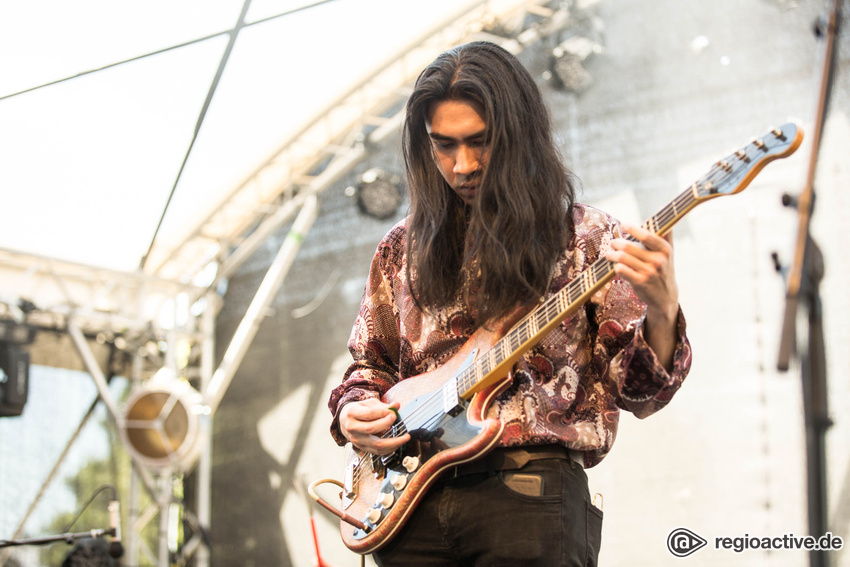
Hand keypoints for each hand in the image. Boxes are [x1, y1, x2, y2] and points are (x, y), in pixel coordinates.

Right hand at [339, 398, 409, 454]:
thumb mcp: (368, 403)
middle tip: (396, 418)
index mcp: (352, 413)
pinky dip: (390, 449)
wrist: (345, 420)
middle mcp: (352, 428)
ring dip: (394, 442)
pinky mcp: (362, 448)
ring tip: (405, 437)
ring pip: (376, 444)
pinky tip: (398, 443)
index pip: (369, 414)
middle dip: (386, 423)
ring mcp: (356, 440)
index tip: (393, 411)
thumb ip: (383, 405)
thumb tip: (396, 405)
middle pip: (371, 429)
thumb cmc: (358, 410)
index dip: (383, 413)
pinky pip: (378, 452)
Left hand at [606, 223, 678, 369]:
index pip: (648, 236)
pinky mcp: (640, 283)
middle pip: (629, 247)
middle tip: (612, 243)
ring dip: (612, 255)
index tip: (624, 224)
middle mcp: (658, 261)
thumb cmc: (664, 269)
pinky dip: (616, 266)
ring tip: (609, 254)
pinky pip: (621, 270)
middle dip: (616, 243)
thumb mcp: (668, 253)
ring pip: (622, 258)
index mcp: (665, 250)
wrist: (665, 296)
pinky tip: (616, 267)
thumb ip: (665, 233)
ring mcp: (649, 272)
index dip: (634, 229)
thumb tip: (662, 209)